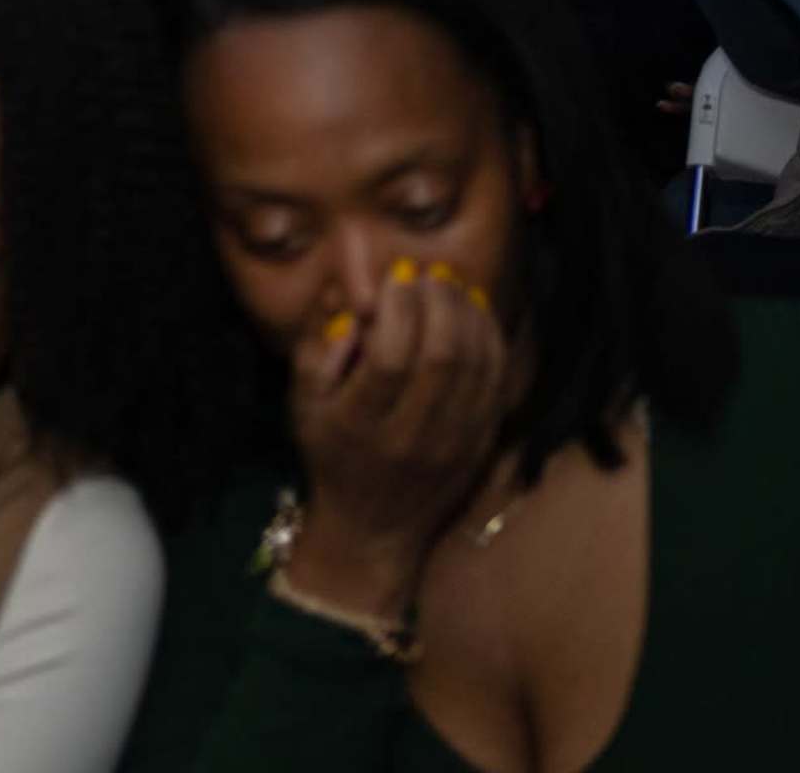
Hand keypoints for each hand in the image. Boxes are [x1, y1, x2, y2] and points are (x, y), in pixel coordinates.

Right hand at [282, 258, 509, 619]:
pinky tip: (477, 313)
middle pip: (441, 358)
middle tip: (428, 271)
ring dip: (468, 316)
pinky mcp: (481, 446)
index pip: (390, 357)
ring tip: (452, 283)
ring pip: (476, 368)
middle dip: (439, 303)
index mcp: (361, 425)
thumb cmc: (330, 456)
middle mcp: (413, 436)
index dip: (398, 308)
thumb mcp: (302, 407)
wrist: (372, 529)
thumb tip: (348, 307)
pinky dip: (491, 342)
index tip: (396, 274)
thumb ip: (316, 353)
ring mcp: (455, 444)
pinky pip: (497, 385)